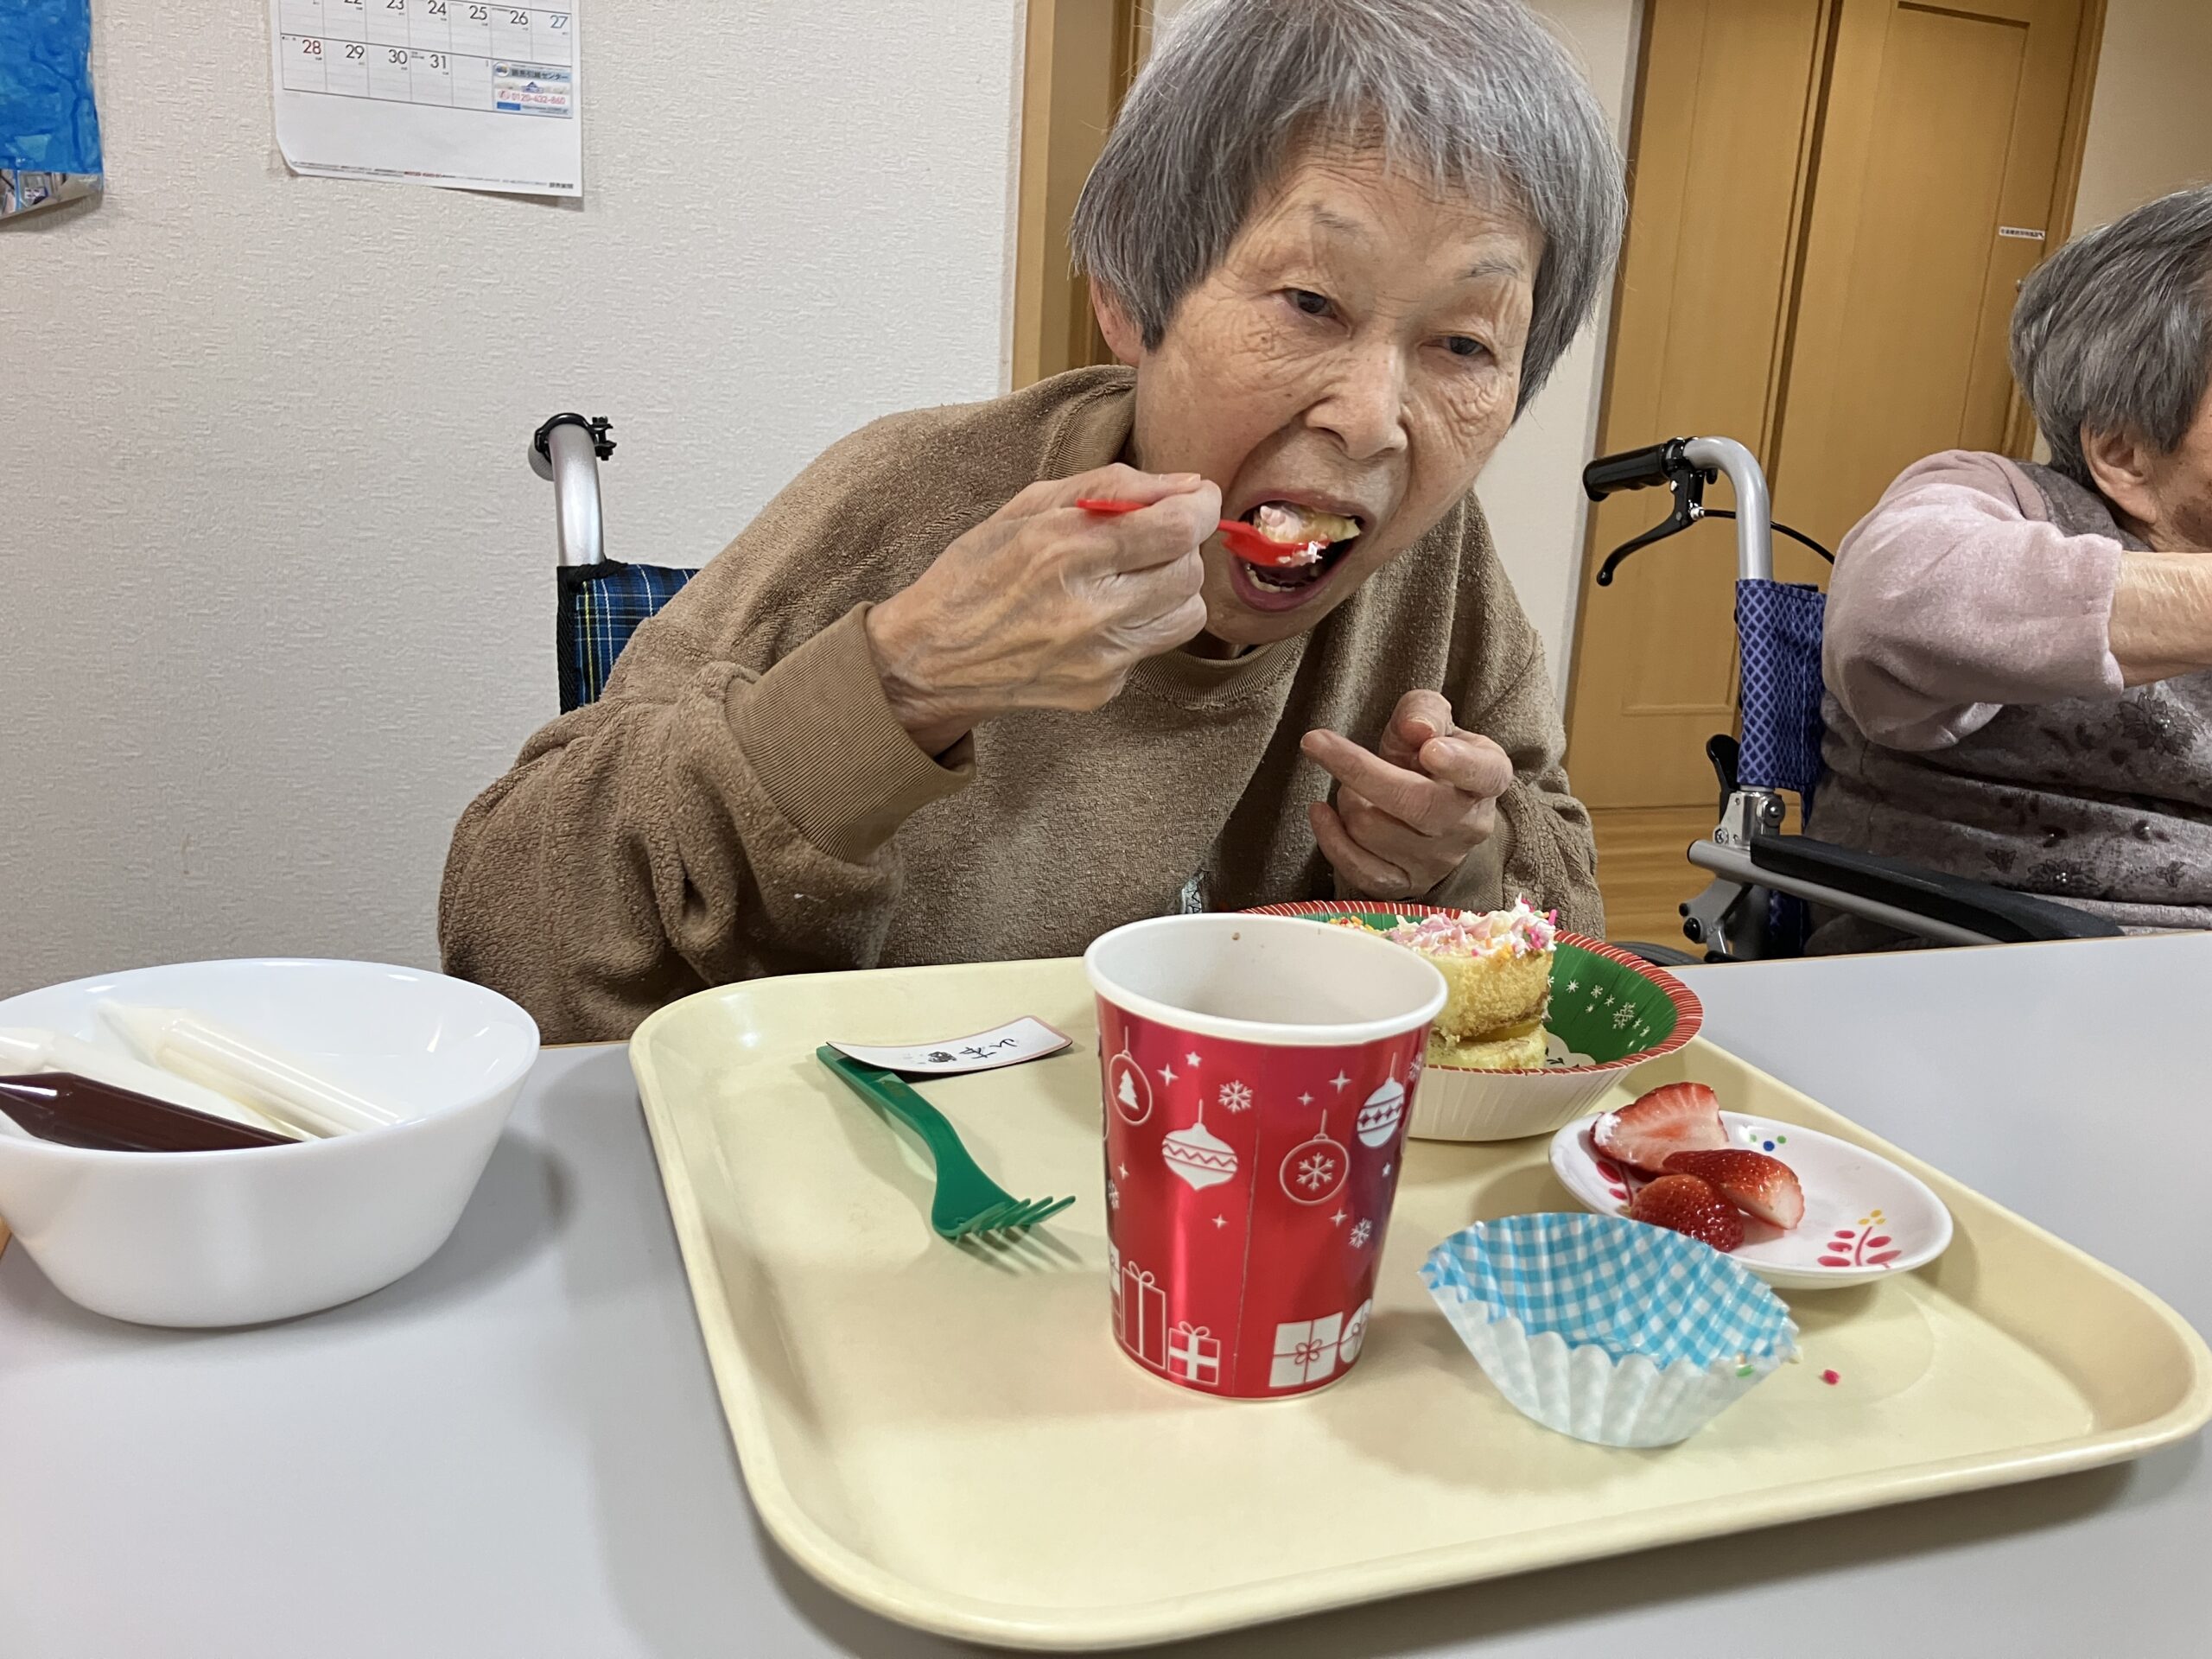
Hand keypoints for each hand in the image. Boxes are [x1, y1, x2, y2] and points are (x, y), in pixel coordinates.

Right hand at [866, 464, 1216, 752]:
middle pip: (1189, 572)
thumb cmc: (975, 572)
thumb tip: (1186, 487)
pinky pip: (1152, 647)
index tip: (1196, 499)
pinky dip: (1139, 625)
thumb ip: (1112, 487)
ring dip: (1172, 589)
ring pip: (1188, 615)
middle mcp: (1087, 609)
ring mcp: (1098, 658)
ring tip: (1129, 579)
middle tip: (1151, 538)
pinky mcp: (1102, 690)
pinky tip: (1097, 618)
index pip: (1177, 529)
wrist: (931, 658)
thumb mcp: (1028, 506)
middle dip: (1181, 546)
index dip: (1200, 508)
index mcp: (1063, 550)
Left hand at [1301, 691, 1514, 897]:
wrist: (1426, 806)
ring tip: (1356, 789)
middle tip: (1315, 742)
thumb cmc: (1426, 755)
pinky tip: (1321, 813)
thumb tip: (1417, 728)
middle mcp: (1469, 824)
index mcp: (1487, 777)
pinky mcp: (1405, 884)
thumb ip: (1424, 712)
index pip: (1483, 773)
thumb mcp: (1432, 722)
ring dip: (1349, 799)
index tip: (1430, 748)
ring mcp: (1438, 861)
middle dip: (1359, 770)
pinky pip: (1357, 867)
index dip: (1458, 764)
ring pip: (1372, 828)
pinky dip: (1330, 837)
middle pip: (1416, 804)